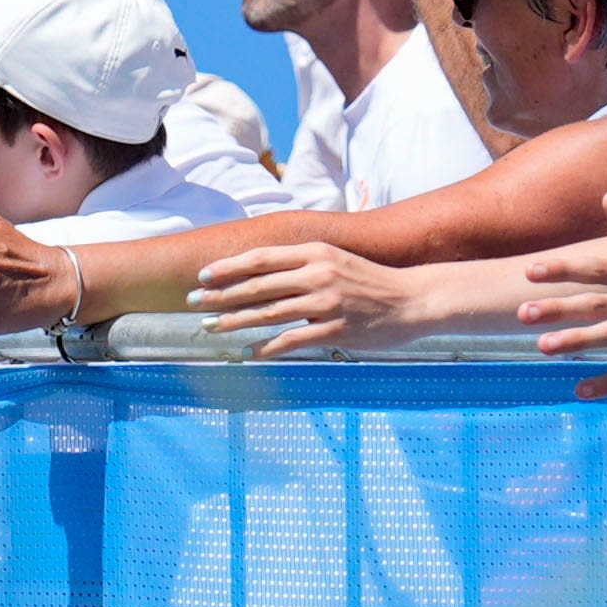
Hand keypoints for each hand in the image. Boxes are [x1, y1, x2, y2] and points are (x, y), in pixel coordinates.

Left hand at [187, 239, 427, 354]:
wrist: (413, 300)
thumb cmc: (371, 283)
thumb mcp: (336, 260)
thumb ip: (303, 263)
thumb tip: (264, 272)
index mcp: (315, 252)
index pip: (261, 258)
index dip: (228, 267)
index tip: (202, 276)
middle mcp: (317, 274)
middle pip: (257, 285)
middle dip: (220, 295)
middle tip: (192, 303)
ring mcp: (326, 303)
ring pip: (268, 312)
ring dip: (234, 321)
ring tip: (210, 327)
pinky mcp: (335, 330)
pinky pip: (290, 340)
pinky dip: (265, 347)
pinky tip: (247, 353)